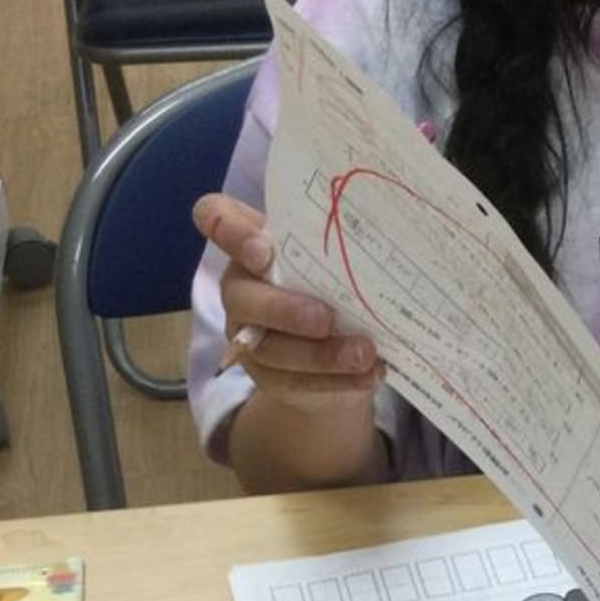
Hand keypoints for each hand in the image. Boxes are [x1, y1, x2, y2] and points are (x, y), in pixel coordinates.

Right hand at [191, 194, 382, 413]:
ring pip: (273, 350)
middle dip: (284, 310)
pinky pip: (297, 383)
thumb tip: (384, 221)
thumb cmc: (331, 282)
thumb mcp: (334, 257)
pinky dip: (338, 382)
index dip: (229, 231)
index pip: (215, 217)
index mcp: (250, 243)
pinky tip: (370, 374)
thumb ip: (338, 241)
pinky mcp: (269, 377)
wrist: (333, 348)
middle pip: (242, 298)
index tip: (263, 250)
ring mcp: (249, 335)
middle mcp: (240, 288)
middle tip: (325, 319)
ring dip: (322, 355)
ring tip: (365, 354)